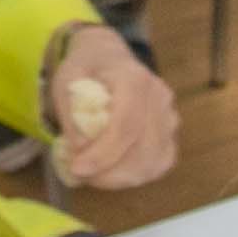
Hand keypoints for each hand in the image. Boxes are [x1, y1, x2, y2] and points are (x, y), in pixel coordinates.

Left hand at [46, 24, 178, 189]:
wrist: (109, 59)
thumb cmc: (86, 70)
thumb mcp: (65, 83)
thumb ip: (71, 114)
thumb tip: (81, 149)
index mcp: (134, 79)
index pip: (125, 125)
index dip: (102, 154)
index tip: (77, 169)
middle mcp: (159, 96)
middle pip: (142, 150)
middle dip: (107, 172)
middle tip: (78, 173)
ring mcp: (170, 115)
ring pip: (151, 163)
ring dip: (119, 177)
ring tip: (92, 173)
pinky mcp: (171, 133)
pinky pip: (158, 164)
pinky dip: (134, 175)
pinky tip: (112, 171)